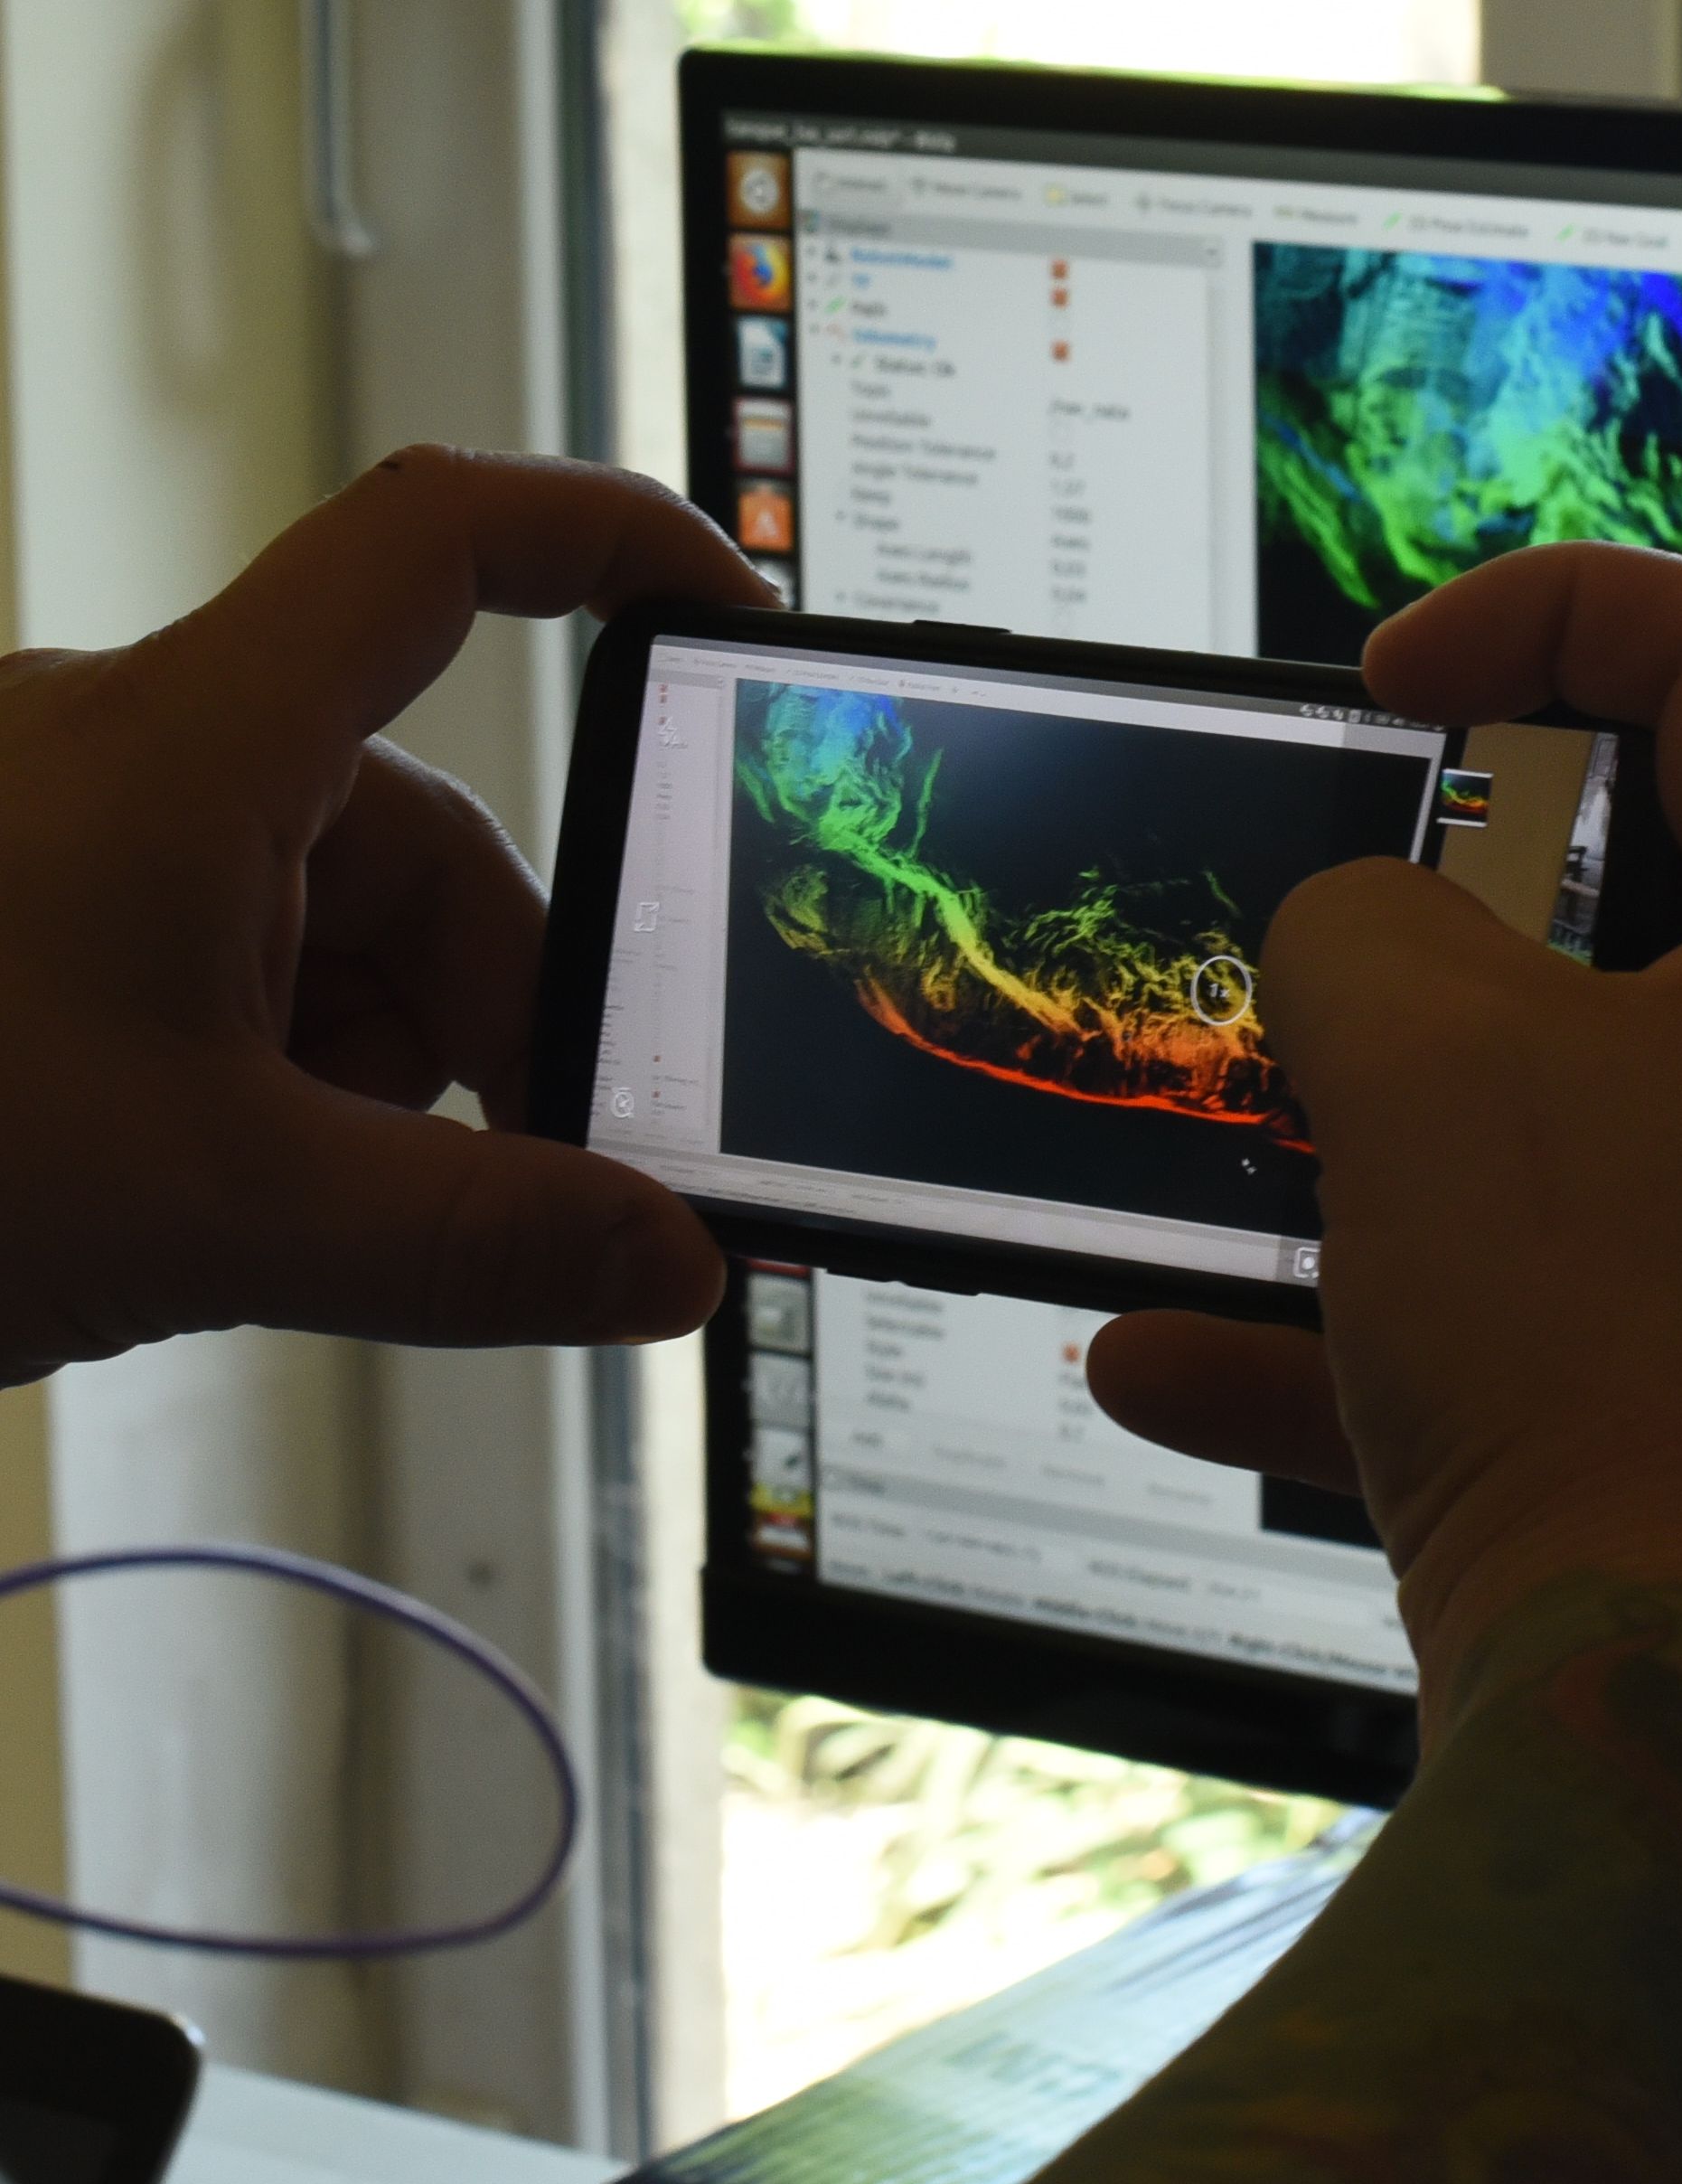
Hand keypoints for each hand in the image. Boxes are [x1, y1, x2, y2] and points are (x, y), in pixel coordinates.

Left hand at [0, 446, 766, 1385]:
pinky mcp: (41, 929)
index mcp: (194, 745)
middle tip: (528, 1179)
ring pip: (334, 932)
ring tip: (301, 1215)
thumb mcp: (214, 1210)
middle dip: (493, 1017)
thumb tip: (673, 1265)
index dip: (607, 540)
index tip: (734, 606)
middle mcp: (143, 757)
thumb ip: (476, 1241)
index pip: (439, 547)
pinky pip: (236, 975)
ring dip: (376, 1079)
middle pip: (425, 835)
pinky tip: (222, 1196)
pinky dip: (277, 1088)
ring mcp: (83, 844)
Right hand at [1088, 543, 1681, 1724]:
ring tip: (1236, 1133)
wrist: (1675, 1730)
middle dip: (1459, 885)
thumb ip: (1360, 925)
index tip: (1387, 677)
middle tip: (1330, 900)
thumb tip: (1359, 947)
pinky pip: (1544, 1328)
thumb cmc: (1603, 1344)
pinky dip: (1374, 1327)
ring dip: (1391, 1122)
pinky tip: (1166, 1361)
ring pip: (1584, 1129)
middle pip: (1672, 896)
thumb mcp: (1417, 1054)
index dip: (1556, 608)